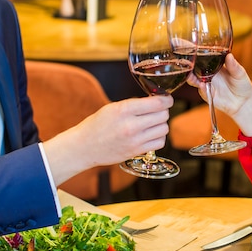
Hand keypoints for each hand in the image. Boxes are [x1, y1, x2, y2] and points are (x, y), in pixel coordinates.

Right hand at [43, 95, 173, 184]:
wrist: (85, 147)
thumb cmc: (97, 125)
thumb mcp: (113, 107)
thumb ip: (134, 104)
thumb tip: (155, 101)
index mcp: (124, 110)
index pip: (157, 103)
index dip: (166, 100)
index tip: (167, 99)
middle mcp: (131, 125)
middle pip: (163, 115)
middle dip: (163, 111)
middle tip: (157, 111)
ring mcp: (135, 140)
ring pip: (164, 129)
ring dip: (161, 124)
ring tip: (153, 123)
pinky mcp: (136, 151)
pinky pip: (159, 142)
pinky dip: (159, 137)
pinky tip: (151, 134)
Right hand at [187, 54, 251, 136]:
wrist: (243, 102)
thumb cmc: (242, 85)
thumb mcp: (240, 73)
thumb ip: (233, 65)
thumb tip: (229, 55)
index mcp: (215, 67)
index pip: (204, 59)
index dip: (198, 56)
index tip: (194, 52)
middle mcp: (209, 75)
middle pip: (196, 70)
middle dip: (190, 68)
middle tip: (188, 64)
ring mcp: (207, 85)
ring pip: (195, 81)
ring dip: (192, 79)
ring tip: (191, 76)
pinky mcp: (208, 95)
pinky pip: (203, 92)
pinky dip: (201, 89)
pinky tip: (202, 85)